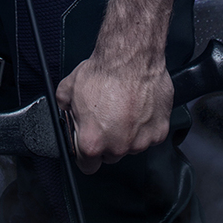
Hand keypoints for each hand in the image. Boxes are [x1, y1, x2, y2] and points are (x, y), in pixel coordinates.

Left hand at [55, 50, 173, 172]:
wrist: (132, 57)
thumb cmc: (103, 72)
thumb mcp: (69, 88)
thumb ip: (64, 107)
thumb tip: (64, 111)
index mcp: (92, 142)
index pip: (87, 166)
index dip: (86, 154)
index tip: (90, 142)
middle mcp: (117, 147)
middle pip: (111, 155)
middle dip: (108, 140)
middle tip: (108, 117)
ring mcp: (140, 142)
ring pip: (131, 145)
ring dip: (128, 133)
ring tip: (125, 109)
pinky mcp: (159, 132)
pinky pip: (150, 135)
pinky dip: (146, 125)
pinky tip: (139, 107)